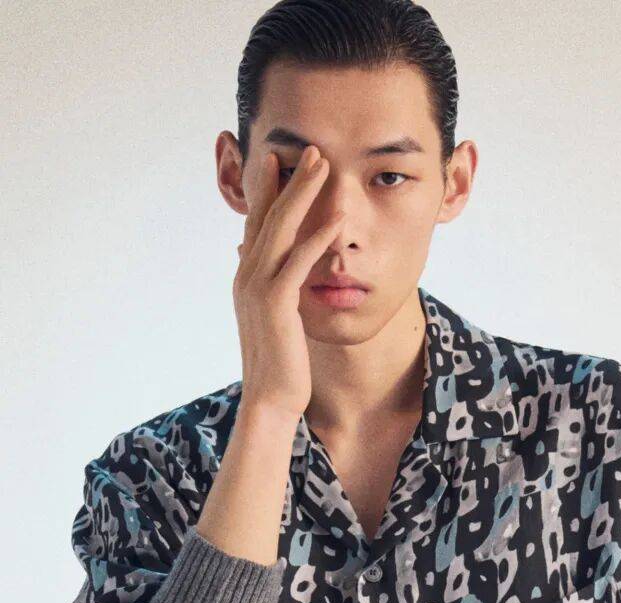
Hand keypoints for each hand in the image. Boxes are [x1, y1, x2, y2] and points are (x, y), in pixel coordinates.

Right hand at [232, 144, 343, 416]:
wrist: (269, 398)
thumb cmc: (279, 362)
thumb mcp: (278, 317)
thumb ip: (279, 290)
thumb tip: (284, 276)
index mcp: (247, 275)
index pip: (257, 221)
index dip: (267, 187)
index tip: (280, 157)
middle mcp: (247, 274)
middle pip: (267, 214)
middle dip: (288, 178)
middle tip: (309, 147)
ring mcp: (259, 288)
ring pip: (280, 229)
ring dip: (302, 194)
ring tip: (321, 164)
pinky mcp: (277, 305)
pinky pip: (298, 264)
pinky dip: (316, 239)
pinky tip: (335, 219)